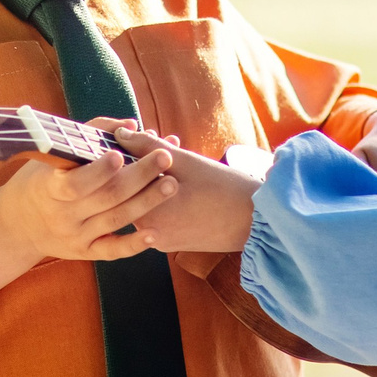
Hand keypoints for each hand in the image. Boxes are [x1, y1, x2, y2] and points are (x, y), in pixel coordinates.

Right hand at [0, 141, 178, 337]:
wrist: (18, 226)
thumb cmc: (39, 181)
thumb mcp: (50, 156)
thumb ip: (89, 136)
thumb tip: (130, 125)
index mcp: (50, 189)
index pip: (75, 183)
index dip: (99, 170)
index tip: (121, 154)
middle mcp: (63, 216)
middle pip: (107, 198)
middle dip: (139, 177)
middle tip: (164, 158)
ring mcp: (75, 237)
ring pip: (116, 220)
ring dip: (147, 203)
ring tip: (171, 183)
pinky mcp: (85, 253)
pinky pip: (112, 251)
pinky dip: (134, 244)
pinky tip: (155, 233)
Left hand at [92, 126, 258, 253]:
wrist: (257, 222)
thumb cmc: (224, 190)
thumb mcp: (185, 162)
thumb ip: (147, 147)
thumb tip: (119, 133)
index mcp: (146, 212)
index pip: (121, 179)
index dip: (129, 153)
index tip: (138, 137)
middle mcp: (146, 232)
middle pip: (133, 191)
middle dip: (141, 163)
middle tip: (158, 141)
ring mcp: (158, 240)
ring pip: (146, 201)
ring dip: (153, 178)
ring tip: (173, 153)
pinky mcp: (170, 243)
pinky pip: (158, 214)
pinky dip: (162, 195)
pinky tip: (179, 176)